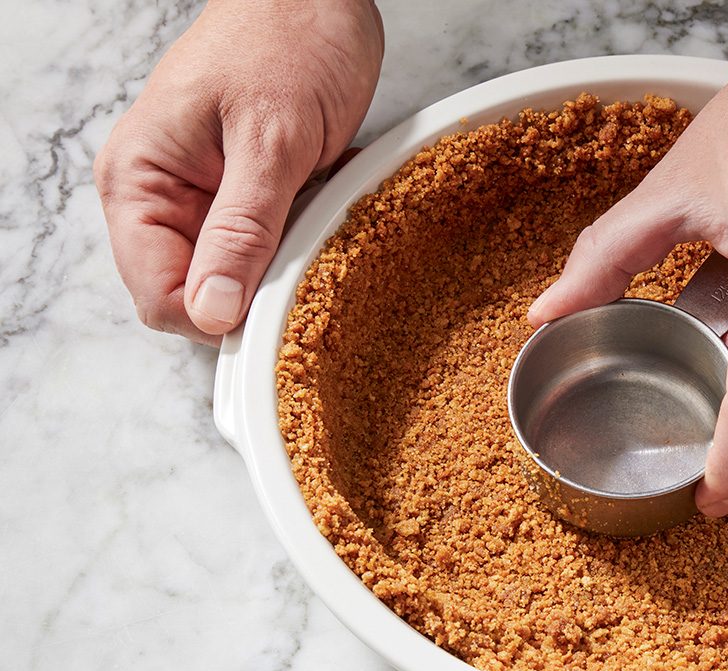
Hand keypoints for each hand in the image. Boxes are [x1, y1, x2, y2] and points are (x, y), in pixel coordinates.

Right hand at [94, 0, 383, 344]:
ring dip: (291, 263)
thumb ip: (241, 230)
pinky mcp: (252, 195)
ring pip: (245, 276)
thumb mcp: (270, 141)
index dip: (215, 318)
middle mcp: (166, 197)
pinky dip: (309, 236)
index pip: (159, 296)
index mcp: (142, 182)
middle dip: (260, 291)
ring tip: (321, 214)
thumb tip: (212, 312)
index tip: (274, 308)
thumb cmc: (287, 40)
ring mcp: (209, 198)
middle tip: (308, 253)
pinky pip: (277, 247)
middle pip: (201, 295)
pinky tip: (330, 199)